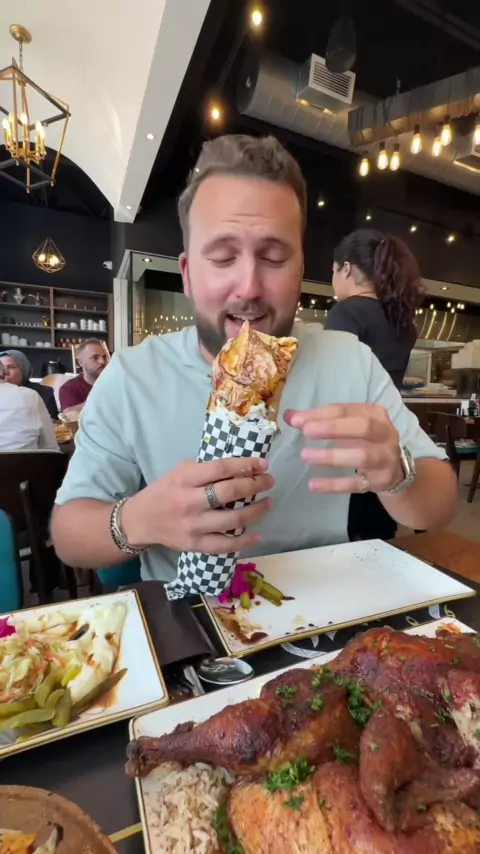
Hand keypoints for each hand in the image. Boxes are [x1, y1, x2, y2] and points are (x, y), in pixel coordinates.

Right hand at [121, 457, 274, 553]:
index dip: (246, 465)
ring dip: (256, 511)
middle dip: (255, 485)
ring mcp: (193, 526)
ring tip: (269, 503)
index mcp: (185, 479)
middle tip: (269, 481)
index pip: (221, 469)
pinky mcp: (194, 545)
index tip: (263, 464)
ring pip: (232, 520)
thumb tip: (241, 468)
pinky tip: (258, 535)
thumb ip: (206, 470)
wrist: (140, 520)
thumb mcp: (180, 472)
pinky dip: (244, 541)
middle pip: (230, 492)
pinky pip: (224, 545)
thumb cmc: (164, 491)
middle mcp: (189, 502)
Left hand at [285, 404, 402, 493]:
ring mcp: (386, 459)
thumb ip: (318, 420)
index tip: (297, 420)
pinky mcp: (381, 481)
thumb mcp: (347, 426)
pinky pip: (357, 484)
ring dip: (333, 456)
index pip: (346, 410)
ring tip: (306, 456)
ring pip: (362, 457)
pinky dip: (335, 485)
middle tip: (306, 432)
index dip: (321, 414)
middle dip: (334, 428)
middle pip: (363, 428)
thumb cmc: (365, 442)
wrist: (396, 471)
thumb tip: (289, 415)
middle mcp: (385, 434)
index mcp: (375, 414)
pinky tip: (313, 485)